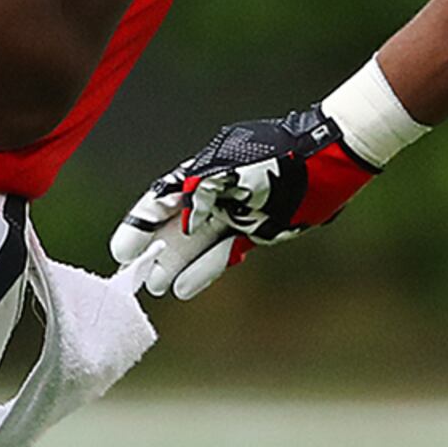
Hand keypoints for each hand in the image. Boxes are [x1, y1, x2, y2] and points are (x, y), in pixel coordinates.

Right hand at [109, 105, 384, 300]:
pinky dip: (205, 270)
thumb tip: (174, 206)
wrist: (325, 163)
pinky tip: (185, 287)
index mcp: (205, 174)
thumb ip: (204, 188)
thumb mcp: (237, 171)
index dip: (141, 223)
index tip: (123, 248)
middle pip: (176, 227)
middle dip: (154, 251)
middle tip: (131, 275)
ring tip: (155, 286)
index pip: (163, 200)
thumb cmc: (279, 159)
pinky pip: (223, 254)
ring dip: (176, 265)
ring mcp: (234, 215)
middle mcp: (215, 195)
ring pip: (197, 244)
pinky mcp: (255, 232)